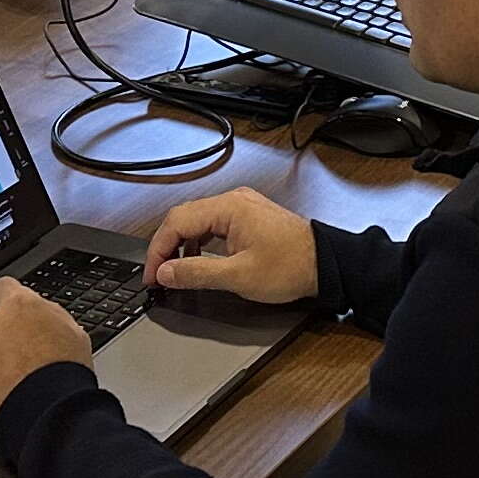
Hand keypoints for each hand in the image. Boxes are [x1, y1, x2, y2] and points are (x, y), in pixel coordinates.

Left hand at [0, 275, 91, 432]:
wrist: (50, 413)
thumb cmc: (66, 374)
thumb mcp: (74, 333)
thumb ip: (49, 317)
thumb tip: (42, 317)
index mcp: (18, 306)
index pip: (3, 288)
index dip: (8, 300)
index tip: (10, 312)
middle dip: (1, 341)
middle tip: (22, 362)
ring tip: (14, 388)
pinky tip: (0, 401)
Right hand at [141, 188, 318, 305]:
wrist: (327, 264)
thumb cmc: (291, 266)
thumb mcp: (238, 277)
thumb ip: (197, 273)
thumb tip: (166, 272)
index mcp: (228, 208)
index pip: (176, 222)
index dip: (158, 250)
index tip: (152, 274)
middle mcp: (234, 201)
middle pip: (184, 218)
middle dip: (166, 247)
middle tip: (158, 275)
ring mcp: (242, 207)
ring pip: (198, 221)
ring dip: (183, 245)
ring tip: (176, 271)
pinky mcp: (249, 218)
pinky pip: (213, 225)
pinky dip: (200, 243)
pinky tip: (199, 261)